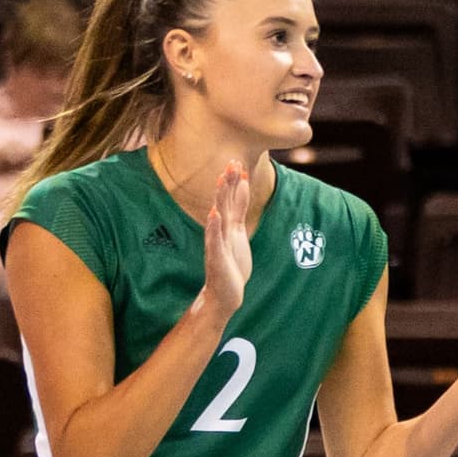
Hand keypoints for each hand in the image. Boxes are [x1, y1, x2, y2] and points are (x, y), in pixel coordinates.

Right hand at [197, 162, 251, 319]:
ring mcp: (218, 243)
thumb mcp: (239, 233)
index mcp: (228, 226)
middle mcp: (221, 231)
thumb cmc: (231, 264)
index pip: (232, 199)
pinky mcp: (216, 256)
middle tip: (232, 162)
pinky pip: (214, 239)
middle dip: (229, 182)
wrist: (223, 294)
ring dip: (221, 197)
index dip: (235, 182)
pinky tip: (214, 213)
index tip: (238, 162)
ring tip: (222, 180)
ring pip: (219, 215)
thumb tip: (243, 187)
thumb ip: (239, 211)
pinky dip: (214, 226)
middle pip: (224, 202)